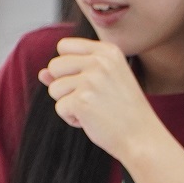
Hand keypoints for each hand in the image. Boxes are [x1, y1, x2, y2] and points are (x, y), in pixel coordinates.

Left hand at [41, 37, 162, 162]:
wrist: (141, 137)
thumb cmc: (122, 110)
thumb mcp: (102, 82)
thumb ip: (72, 71)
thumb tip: (42, 73)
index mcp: (107, 51)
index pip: (64, 46)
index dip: (67, 67)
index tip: (87, 81)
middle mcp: (99, 61)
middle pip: (55, 66)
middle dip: (64, 86)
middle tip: (91, 98)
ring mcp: (90, 80)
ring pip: (54, 88)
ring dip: (68, 103)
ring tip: (94, 109)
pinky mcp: (81, 100)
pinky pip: (59, 108)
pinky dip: (71, 118)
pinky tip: (92, 120)